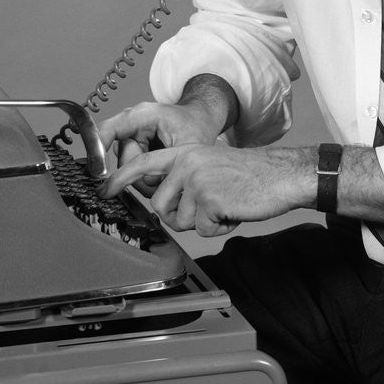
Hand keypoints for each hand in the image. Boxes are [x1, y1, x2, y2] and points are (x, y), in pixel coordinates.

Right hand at [97, 100, 223, 196]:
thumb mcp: (189, 144)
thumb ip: (169, 165)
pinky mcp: (134, 150)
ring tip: (169, 172)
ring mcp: (132, 138)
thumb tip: (153, 188)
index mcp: (142, 115)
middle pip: (123, 160)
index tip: (97, 172)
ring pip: (129, 170)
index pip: (110, 130)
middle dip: (144, 174)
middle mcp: (132, 125)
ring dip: (147, 178)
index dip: (98, 149)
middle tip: (168, 175)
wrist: (200, 120)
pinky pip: (134, 172)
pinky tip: (163, 173)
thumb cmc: (196, 125)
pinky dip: (148, 179)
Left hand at [101, 143, 316, 236]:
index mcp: (185, 152)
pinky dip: (217, 228)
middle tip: (207, 207)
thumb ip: (184, 178)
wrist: (279, 175)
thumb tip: (163, 205)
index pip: (143, 164)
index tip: (104, 190)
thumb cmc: (248, 174)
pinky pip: (201, 230)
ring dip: (202, 223)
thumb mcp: (210, 164)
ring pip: (180, 221)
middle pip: (159, 206)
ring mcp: (196, 180)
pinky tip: (232, 212)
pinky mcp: (208, 200)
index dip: (120, 178)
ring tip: (223, 205)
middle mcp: (186, 163)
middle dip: (179, 215)